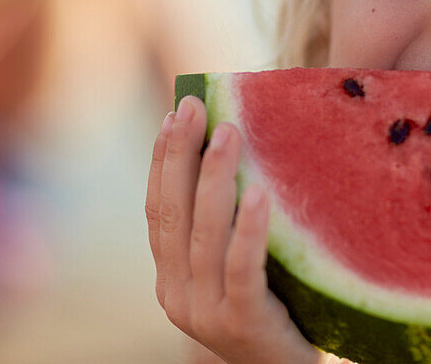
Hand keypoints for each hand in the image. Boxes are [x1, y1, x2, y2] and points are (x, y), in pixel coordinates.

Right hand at [145, 96, 321, 363]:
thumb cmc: (272, 311)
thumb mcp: (238, 267)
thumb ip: (225, 225)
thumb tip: (235, 143)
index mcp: (170, 277)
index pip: (158, 209)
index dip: (163, 160)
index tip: (174, 113)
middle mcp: (177, 294)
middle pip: (173, 214)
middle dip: (180, 154)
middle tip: (193, 106)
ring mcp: (205, 313)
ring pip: (204, 235)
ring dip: (213, 178)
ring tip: (229, 132)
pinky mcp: (241, 324)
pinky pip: (241, 269)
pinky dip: (248, 228)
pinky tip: (258, 192)